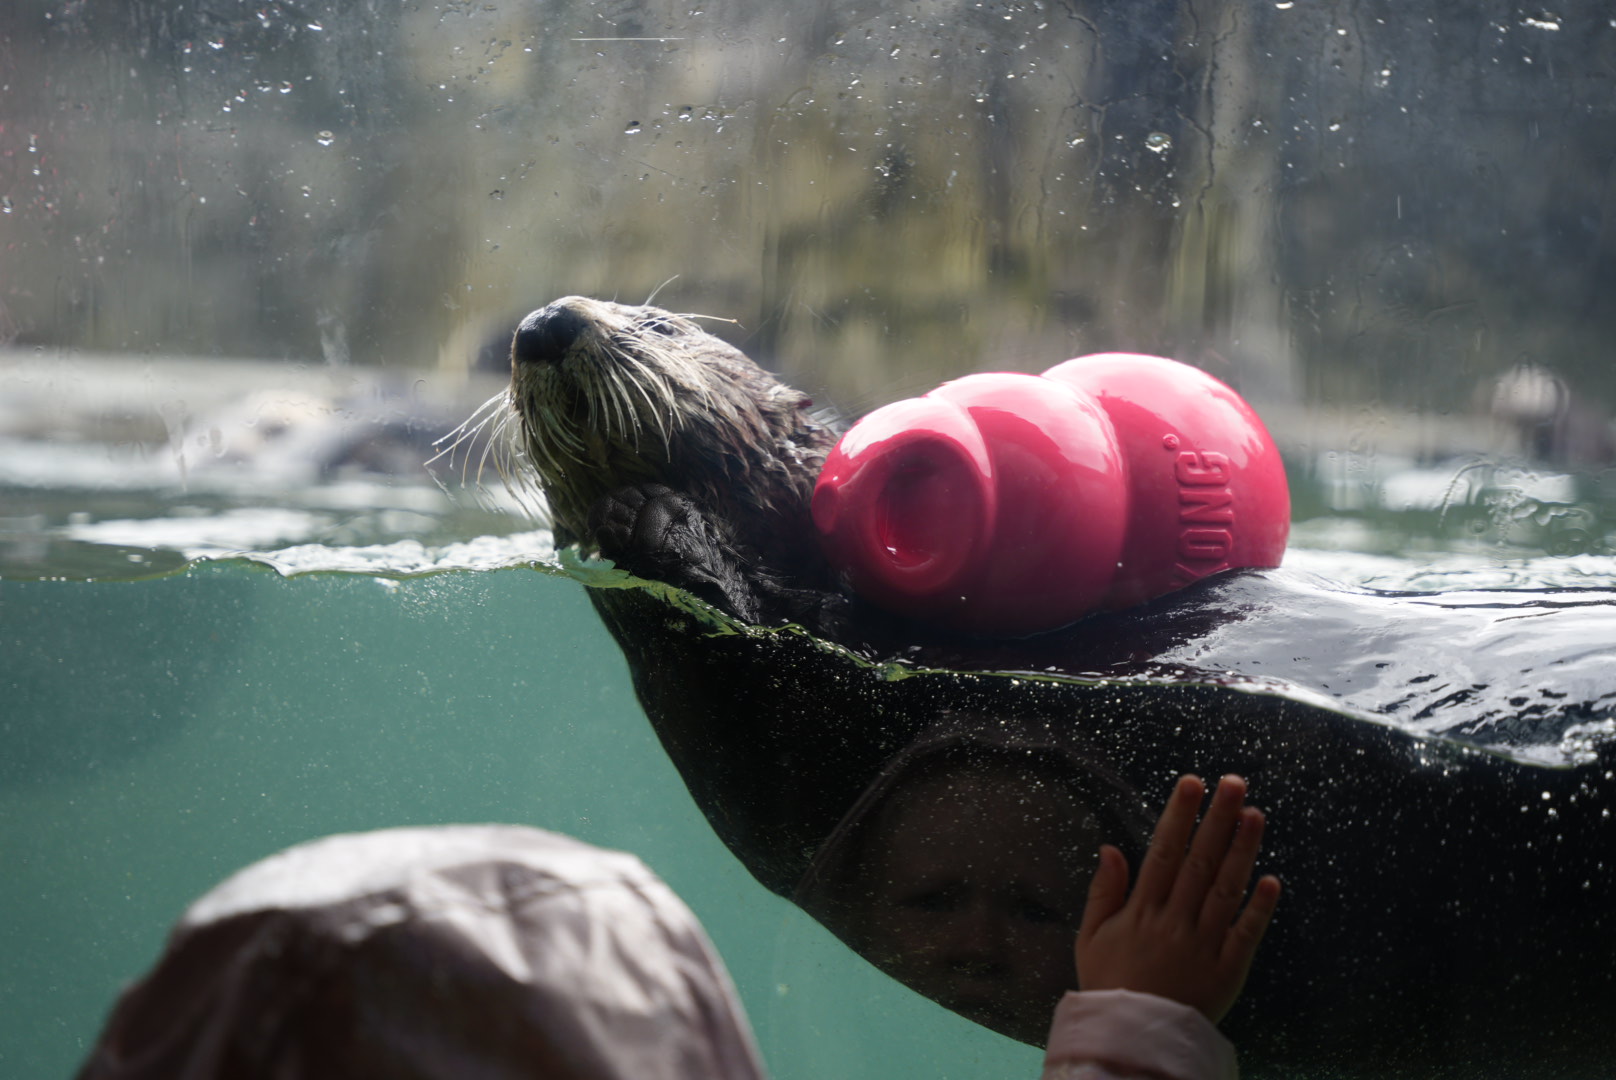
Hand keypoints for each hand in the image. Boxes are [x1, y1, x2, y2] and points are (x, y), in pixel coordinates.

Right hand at [1075, 774, 1280, 1023]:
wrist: (1132, 1041)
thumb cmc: (1109, 984)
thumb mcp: (1090, 937)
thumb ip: (1103, 892)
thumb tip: (1111, 848)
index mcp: (1142, 910)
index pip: (1164, 851)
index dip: (1179, 815)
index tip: (1192, 783)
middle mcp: (1175, 921)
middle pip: (1201, 862)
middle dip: (1218, 819)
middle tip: (1235, 783)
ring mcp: (1204, 944)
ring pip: (1227, 890)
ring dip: (1243, 851)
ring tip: (1256, 815)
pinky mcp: (1228, 970)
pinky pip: (1246, 935)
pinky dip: (1260, 908)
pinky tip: (1272, 880)